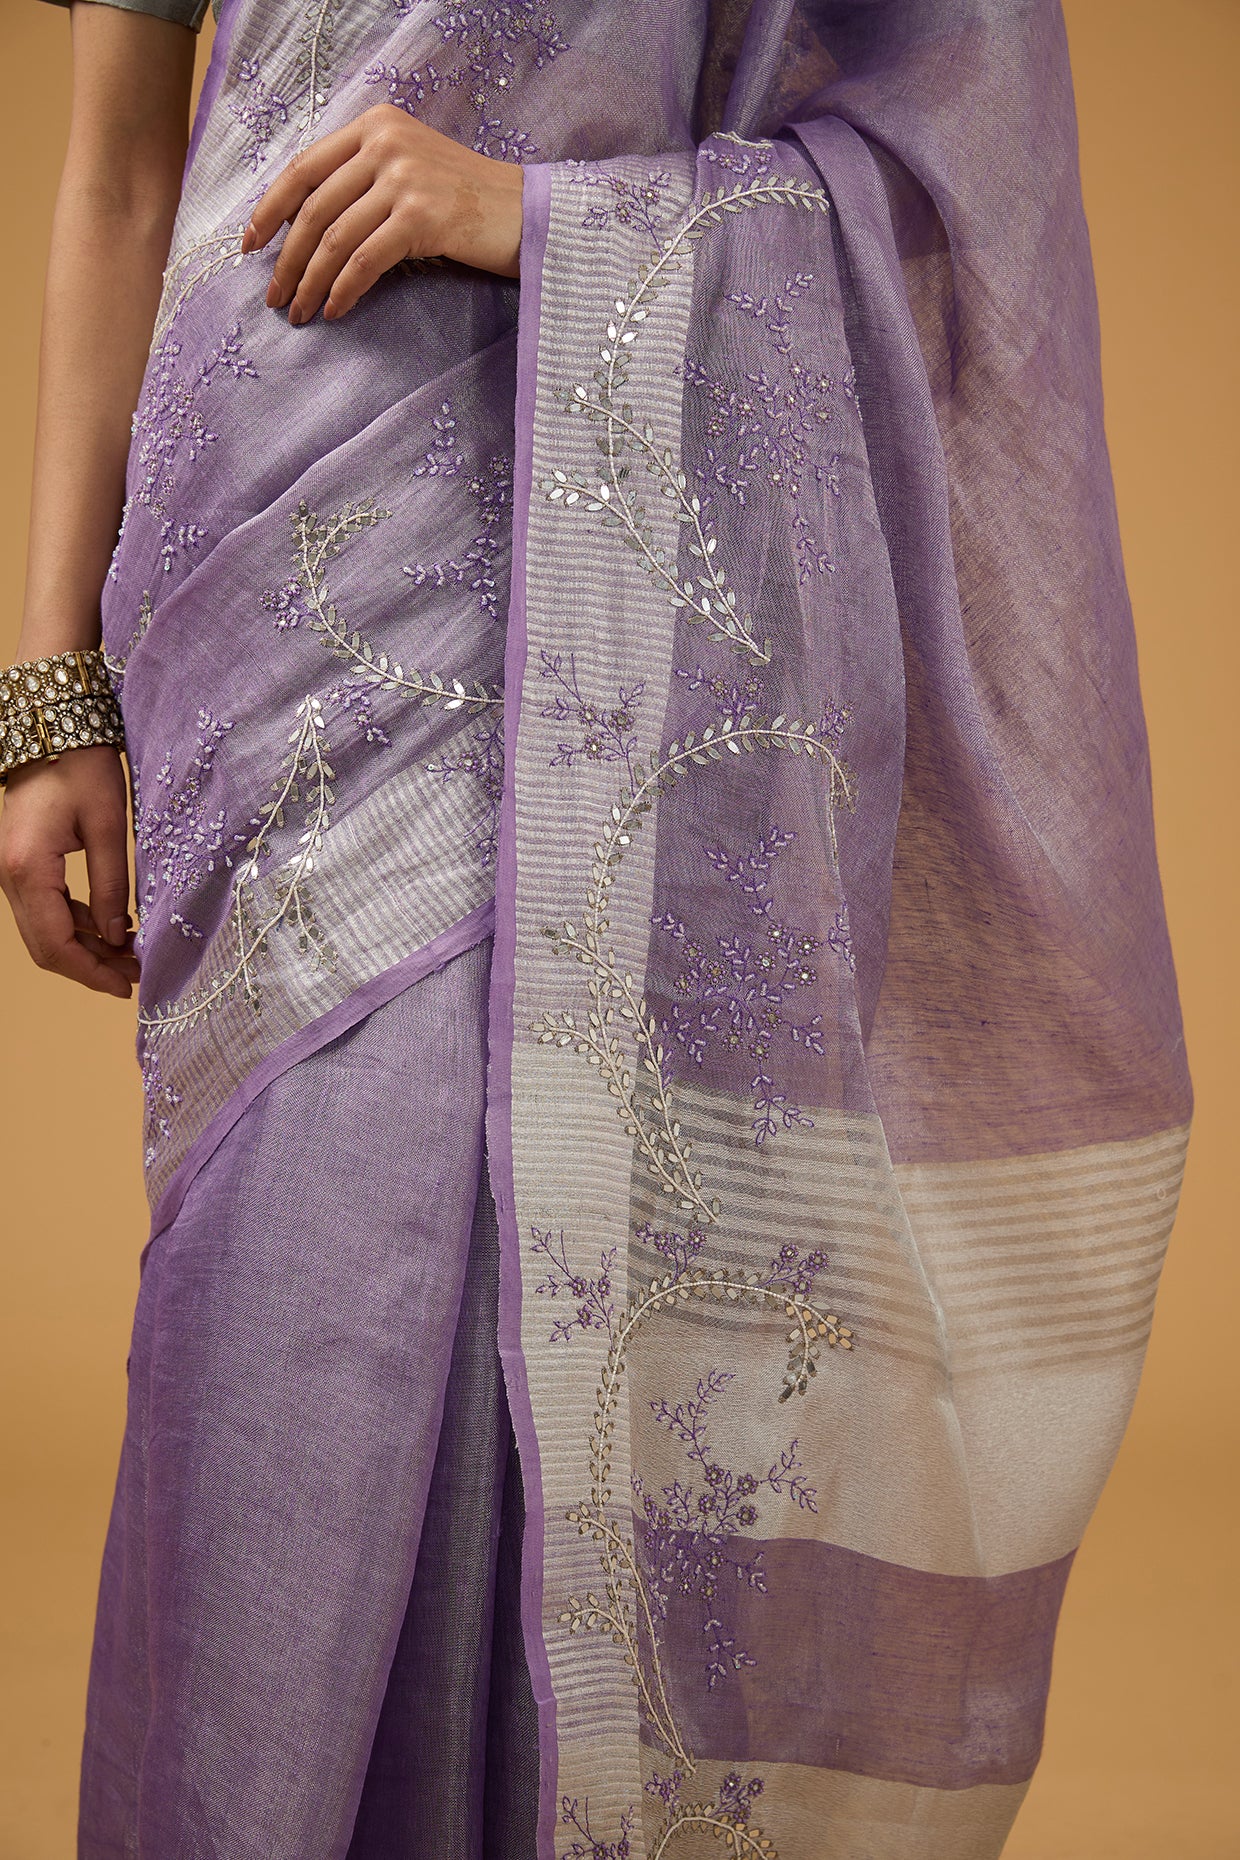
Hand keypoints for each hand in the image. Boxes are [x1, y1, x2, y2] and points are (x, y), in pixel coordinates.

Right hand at [0, 747, 139, 998]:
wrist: (55, 729)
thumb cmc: (83, 769)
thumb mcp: (110, 828)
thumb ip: (112, 886)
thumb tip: (119, 938)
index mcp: (28, 870)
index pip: (55, 944)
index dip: (90, 972)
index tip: (126, 986)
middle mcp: (9, 877)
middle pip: (45, 945)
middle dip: (90, 966)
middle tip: (134, 976)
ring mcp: (11, 872)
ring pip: (45, 930)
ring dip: (86, 948)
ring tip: (132, 955)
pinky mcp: (22, 866)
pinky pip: (46, 908)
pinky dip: (78, 924)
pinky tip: (113, 927)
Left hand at [243, 103, 523, 323]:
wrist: (528, 213)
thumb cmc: (468, 200)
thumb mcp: (410, 169)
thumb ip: (363, 178)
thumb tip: (304, 224)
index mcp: (376, 125)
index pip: (304, 168)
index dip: (270, 209)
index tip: (251, 244)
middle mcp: (385, 143)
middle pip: (313, 208)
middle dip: (287, 259)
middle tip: (274, 296)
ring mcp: (403, 178)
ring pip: (333, 238)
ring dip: (310, 282)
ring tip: (299, 312)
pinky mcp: (420, 217)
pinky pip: (363, 262)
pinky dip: (343, 290)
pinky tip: (335, 310)